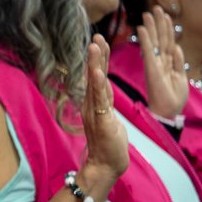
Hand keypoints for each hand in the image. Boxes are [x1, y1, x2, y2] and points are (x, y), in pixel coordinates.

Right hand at [82, 34, 128, 178]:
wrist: (106, 166)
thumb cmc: (109, 145)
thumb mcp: (109, 117)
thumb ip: (105, 102)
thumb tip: (104, 87)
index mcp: (95, 104)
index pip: (97, 77)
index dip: (99, 59)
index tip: (99, 42)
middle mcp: (91, 105)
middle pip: (94, 75)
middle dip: (96, 55)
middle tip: (97, 36)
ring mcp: (95, 112)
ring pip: (95, 83)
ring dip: (96, 63)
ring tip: (96, 45)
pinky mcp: (101, 120)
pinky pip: (99, 100)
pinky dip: (97, 84)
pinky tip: (96, 71)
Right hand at [137, 7, 186, 118]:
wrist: (168, 113)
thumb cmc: (174, 99)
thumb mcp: (182, 78)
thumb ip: (179, 62)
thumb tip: (177, 47)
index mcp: (169, 64)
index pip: (168, 42)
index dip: (168, 29)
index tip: (166, 15)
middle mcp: (161, 62)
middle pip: (161, 38)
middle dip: (160, 23)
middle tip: (157, 8)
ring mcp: (155, 64)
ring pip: (155, 42)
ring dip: (152, 27)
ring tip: (149, 13)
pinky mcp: (151, 69)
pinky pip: (148, 51)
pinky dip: (146, 39)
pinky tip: (143, 28)